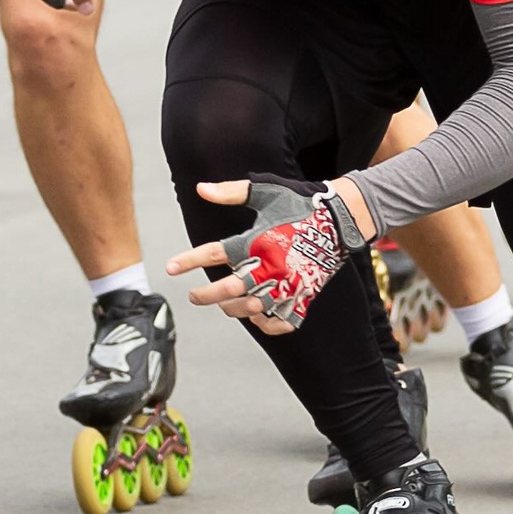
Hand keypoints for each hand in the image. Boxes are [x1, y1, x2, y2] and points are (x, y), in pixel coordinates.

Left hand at [165, 175, 362, 335]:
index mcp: (257, 240)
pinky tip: (256, 317)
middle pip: (229, 289)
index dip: (189, 261)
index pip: (215, 253)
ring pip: (251, 308)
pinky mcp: (304, 295)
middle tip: (194, 296)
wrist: (341, 218)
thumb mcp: (265, 191)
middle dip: (206, 295)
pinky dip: (265, 324)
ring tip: (222, 305)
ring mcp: (288, 284)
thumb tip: (201, 189)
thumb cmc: (300, 202)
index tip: (170, 268)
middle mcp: (270, 265)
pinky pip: (281, 321)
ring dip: (231, 310)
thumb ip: (232, 192)